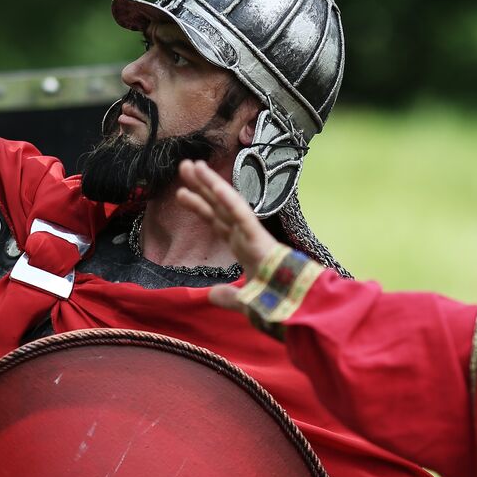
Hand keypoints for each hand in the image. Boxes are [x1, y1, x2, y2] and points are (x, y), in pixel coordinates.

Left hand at [176, 160, 285, 310]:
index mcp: (243, 249)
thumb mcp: (244, 303)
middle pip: (218, 207)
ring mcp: (252, 236)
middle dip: (201, 187)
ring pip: (227, 205)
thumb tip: (212, 295)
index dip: (200, 206)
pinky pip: (242, 215)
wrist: (295, 311)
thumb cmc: (276, 306)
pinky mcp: (259, 238)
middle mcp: (245, 237)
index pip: (217, 222)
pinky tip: (215, 185)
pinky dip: (229, 200)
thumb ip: (228, 297)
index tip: (181, 193)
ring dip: (210, 184)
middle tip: (184, 166)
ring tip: (192, 165)